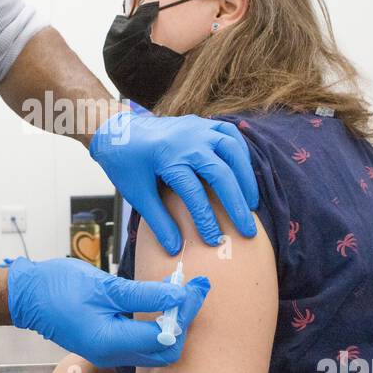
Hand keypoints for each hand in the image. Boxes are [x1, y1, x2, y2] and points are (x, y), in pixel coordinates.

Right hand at [6, 256, 209, 368]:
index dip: (186, 312)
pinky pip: (141, 341)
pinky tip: (160, 300)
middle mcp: (113, 354)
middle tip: (193, 290)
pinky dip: (156, 323)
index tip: (198, 287)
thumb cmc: (58, 288)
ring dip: (172, 322)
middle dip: (184, 321)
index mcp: (111, 343)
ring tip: (180, 292)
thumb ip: (145, 294)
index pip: (165, 335)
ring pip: (156, 348)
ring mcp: (110, 352)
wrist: (28, 296)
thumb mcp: (105, 286)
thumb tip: (179, 296)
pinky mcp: (108, 344)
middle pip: (166, 350)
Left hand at [89, 111, 259, 254]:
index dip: (206, 219)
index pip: (194, 193)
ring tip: (252, 204)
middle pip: (220, 172)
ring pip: (232, 149)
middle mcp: (187, 140)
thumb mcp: (138, 194)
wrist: (120, 132)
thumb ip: (158, 220)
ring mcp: (197, 128)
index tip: (214, 241)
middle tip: (247, 230)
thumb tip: (175, 249)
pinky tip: (245, 175)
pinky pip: (230, 134)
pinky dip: (242, 153)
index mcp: (167, 158)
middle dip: (236, 203)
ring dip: (246, 177)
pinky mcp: (203, 123)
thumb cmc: (127, 165)